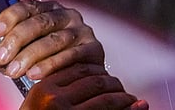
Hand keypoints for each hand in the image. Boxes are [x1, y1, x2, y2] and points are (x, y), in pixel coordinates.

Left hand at [0, 0, 104, 80]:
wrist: (83, 77)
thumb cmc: (51, 60)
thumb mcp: (25, 53)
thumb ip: (6, 54)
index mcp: (49, 10)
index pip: (27, 7)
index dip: (9, 17)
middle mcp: (66, 16)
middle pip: (39, 22)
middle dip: (16, 40)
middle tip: (2, 57)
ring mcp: (82, 31)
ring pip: (53, 40)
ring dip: (30, 56)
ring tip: (15, 70)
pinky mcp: (93, 49)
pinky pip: (70, 56)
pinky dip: (50, 65)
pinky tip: (35, 74)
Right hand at [20, 63, 147, 109]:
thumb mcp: (37, 104)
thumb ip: (57, 89)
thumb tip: (95, 77)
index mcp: (43, 88)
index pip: (79, 69)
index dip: (98, 70)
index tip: (106, 75)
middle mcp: (55, 100)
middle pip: (94, 81)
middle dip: (113, 82)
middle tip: (121, 88)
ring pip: (105, 97)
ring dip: (123, 96)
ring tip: (131, 99)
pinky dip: (127, 109)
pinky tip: (137, 106)